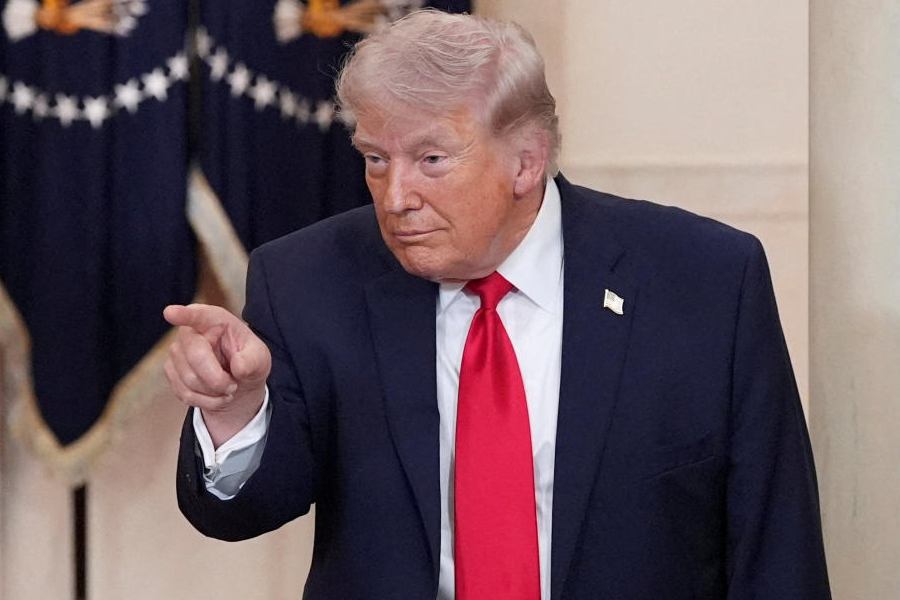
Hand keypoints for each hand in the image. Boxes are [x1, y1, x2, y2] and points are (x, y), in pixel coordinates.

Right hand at [163, 303, 271, 446]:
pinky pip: (185, 393)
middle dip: (218, 379)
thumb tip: (239, 367)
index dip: (184, 315)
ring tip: (227, 388)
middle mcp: (191, 332)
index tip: (171, 313)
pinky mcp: (171, 371)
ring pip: (189, 379)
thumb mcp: (259, 359)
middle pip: (196, 356)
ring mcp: (177, 351)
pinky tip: (216, 396)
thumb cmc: (247, 362)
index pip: (198, 316)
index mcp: (214, 320)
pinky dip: (205, 401)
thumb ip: (253, 361)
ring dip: (213, 392)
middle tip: (234, 386)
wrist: (237, 383)